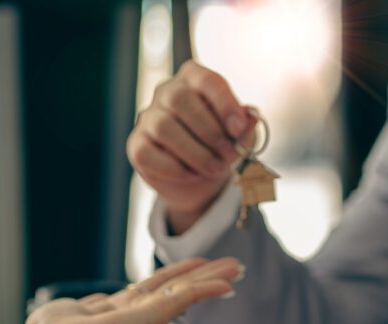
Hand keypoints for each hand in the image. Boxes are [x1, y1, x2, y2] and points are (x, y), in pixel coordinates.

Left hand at [26, 258, 241, 323]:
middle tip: (230, 267)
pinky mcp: (154, 316)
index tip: (196, 269)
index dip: (175, 278)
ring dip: (212, 278)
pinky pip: (186, 297)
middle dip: (202, 276)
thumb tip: (75, 307)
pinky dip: (208, 288)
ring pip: (186, 290)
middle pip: (176, 287)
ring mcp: (148, 316)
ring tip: (236, 268)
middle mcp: (136, 314)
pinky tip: (227, 284)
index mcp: (117, 311)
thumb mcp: (64, 313)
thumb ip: (77, 309)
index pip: (153, 290)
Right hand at [127, 60, 256, 233]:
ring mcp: (148, 117)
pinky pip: (147, 152)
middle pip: (179, 99)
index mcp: (194, 79)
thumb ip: (246, 126)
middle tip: (228, 154)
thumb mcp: (241, 137)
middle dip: (209, 131)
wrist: (202, 181)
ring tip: (215, 168)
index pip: (207, 80)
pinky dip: (173, 168)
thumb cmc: (221, 146)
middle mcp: (167, 92)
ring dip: (195, 153)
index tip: (239, 127)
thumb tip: (251, 116)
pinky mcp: (137, 144)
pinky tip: (192, 174)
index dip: (224, 103)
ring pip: (163, 127)